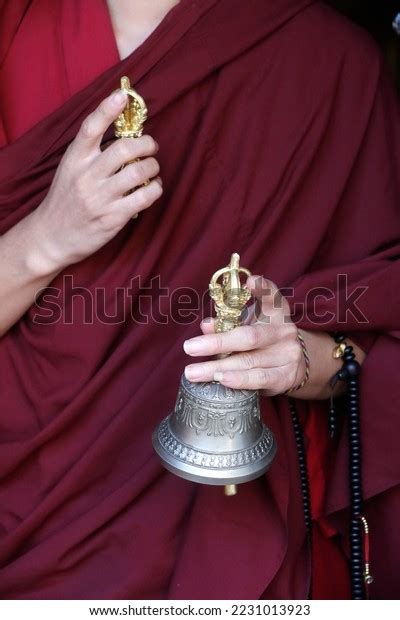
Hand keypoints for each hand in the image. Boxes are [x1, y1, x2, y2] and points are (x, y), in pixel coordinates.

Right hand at [30, 90, 161, 273]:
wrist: (51, 237)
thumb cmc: (66, 199)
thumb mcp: (71, 169)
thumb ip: (92, 152)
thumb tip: (125, 132)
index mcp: (74, 159)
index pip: (90, 127)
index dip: (107, 109)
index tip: (123, 96)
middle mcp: (87, 176)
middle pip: (124, 149)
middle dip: (147, 144)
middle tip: (151, 146)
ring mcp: (100, 198)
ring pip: (138, 172)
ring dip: (153, 166)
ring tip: (152, 168)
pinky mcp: (113, 218)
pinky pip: (144, 197)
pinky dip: (155, 188)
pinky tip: (153, 187)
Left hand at [183, 276, 305, 394]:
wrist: (294, 367)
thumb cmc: (264, 342)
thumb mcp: (249, 326)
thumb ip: (228, 323)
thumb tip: (205, 326)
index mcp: (276, 313)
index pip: (272, 297)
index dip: (263, 289)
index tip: (250, 282)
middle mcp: (284, 331)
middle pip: (248, 336)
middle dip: (216, 343)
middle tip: (189, 347)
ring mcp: (287, 355)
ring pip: (248, 361)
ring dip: (217, 367)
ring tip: (193, 372)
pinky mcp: (285, 376)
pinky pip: (259, 378)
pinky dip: (239, 380)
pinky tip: (221, 379)